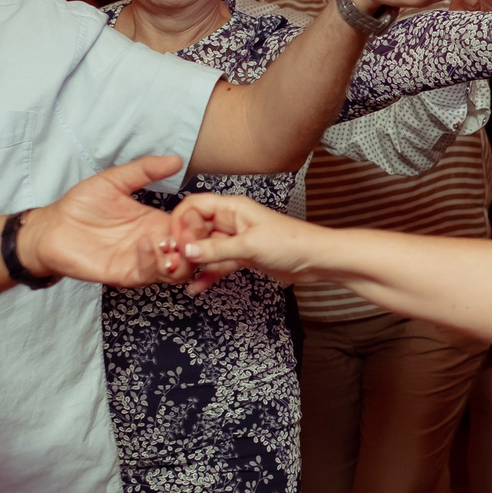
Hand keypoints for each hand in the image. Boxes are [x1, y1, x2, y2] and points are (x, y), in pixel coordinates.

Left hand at [13, 156, 193, 286]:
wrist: (52, 227)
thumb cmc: (81, 204)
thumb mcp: (115, 180)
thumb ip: (145, 170)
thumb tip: (176, 159)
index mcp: (156, 222)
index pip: (191, 228)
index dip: (198, 223)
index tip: (193, 212)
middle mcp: (154, 243)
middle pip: (193, 253)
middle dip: (198, 243)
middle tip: (188, 230)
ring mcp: (142, 261)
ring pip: (179, 271)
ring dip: (181, 257)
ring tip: (170, 239)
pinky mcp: (126, 274)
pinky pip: (150, 275)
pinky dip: (152, 260)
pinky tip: (143, 241)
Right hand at [172, 190, 328, 287]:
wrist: (316, 260)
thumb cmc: (291, 242)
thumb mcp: (249, 245)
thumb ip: (216, 250)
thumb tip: (187, 249)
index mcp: (233, 207)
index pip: (195, 206)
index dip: (181, 221)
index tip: (175, 241)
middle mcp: (231, 221)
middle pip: (197, 228)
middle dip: (184, 244)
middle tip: (175, 261)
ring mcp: (236, 239)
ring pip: (206, 248)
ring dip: (193, 261)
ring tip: (181, 275)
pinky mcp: (242, 256)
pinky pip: (218, 264)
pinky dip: (208, 274)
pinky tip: (196, 287)